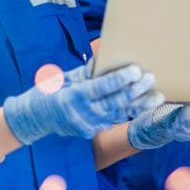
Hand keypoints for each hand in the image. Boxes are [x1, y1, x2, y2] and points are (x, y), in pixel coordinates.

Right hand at [3, 61, 161, 144]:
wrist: (32, 119)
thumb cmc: (47, 92)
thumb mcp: (64, 78)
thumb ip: (86, 71)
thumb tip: (106, 58)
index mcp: (72, 96)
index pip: (101, 88)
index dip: (120, 80)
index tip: (136, 70)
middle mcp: (81, 113)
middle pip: (114, 102)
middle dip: (136, 90)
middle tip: (151, 78)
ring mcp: (87, 125)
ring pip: (119, 114)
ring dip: (140, 105)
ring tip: (157, 96)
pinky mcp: (91, 131)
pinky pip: (114, 121)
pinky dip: (131, 113)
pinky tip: (145, 106)